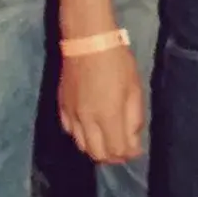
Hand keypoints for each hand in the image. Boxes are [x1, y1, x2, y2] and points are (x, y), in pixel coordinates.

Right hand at [58, 45, 144, 164]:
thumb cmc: (117, 60)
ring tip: (108, 139)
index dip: (128, 154)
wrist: (88, 40)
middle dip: (113, 156)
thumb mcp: (134, 87)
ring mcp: (72, 115)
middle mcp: (87, 121)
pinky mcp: (62, 107)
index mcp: (108, 116)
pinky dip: (81, 136)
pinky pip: (70, 132)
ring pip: (82, 147)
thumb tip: (134, 143)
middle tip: (123, 147)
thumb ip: (134, 118)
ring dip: (97, 148)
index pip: (117, 150)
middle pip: (98, 154)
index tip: (135, 149)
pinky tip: (89, 128)